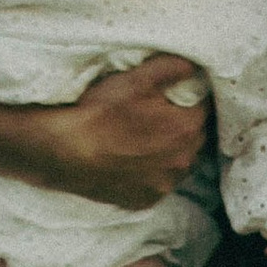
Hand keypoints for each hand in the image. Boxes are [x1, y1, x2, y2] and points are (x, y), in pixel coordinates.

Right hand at [31, 55, 210, 210]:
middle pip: (192, 137)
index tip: (168, 97)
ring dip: (168, 152)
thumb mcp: (135, 80)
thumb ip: (171, 68)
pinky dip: (151, 173)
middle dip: (180, 125)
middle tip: (154, 117)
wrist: (65, 152)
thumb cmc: (100, 114)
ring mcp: (164, 185)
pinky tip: (132, 161)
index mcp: (186, 128)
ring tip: (142, 140)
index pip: (201, 107)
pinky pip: (158, 183)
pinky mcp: (146, 200)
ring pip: (177, 163)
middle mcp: (182, 161)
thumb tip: (192, 66)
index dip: (185, 99)